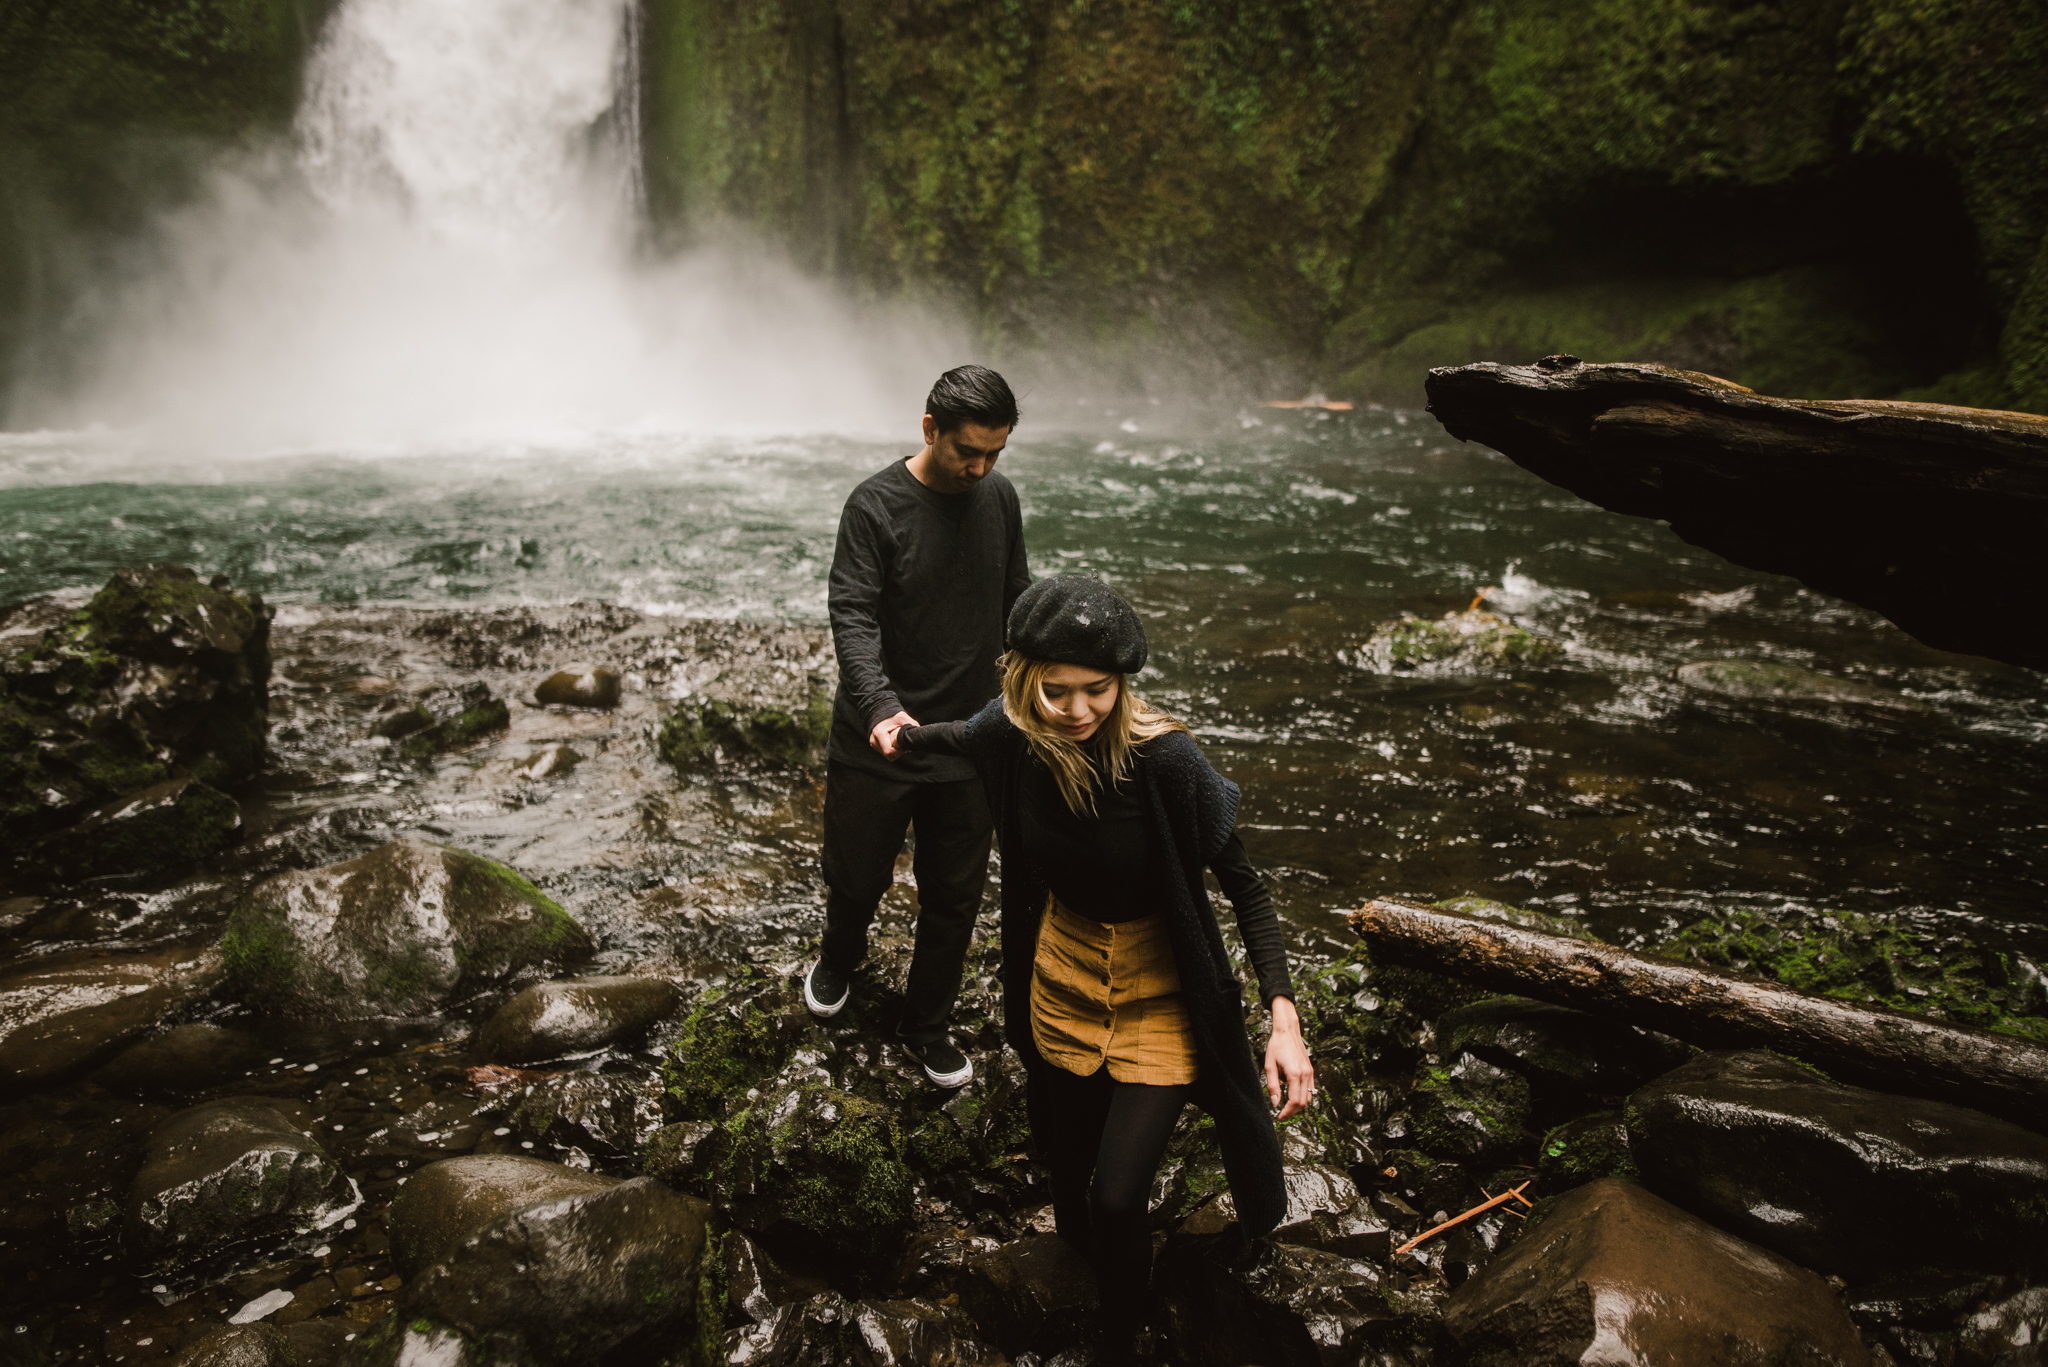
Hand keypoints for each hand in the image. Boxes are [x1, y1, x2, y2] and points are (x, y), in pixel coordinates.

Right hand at [868, 710, 916, 759]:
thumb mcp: (902, 717)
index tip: (905, 746)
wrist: (879, 711)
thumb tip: (919, 733)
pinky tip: (894, 741)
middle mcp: (874, 741)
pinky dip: (891, 749)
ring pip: (887, 756)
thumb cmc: (890, 714)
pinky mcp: (875, 745)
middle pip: (889, 755)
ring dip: (895, 751)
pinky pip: (885, 752)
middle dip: (899, 752)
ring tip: (898, 741)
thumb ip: (912, 724)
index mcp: (879, 734)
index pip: (889, 752)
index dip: (899, 752)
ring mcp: (874, 744)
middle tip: (903, 743)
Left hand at [1263, 996, 1314, 1119]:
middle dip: (1293, 1112)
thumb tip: (1275, 1103)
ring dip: (1299, 1106)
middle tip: (1282, 1115)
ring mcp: (1310, 1072)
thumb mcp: (1269, 1066)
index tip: (1280, 1117)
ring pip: (1309, 1097)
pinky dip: (1304, 1097)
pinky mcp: (1311, 1070)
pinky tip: (1294, 1097)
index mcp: (1294, 1074)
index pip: (1294, 1101)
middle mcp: (1305, 1074)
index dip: (1287, 1112)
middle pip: (1303, 1102)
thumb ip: (1272, 1086)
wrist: (1287, 1031)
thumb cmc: (1276, 1046)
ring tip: (1287, 1108)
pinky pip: (1311, 1089)